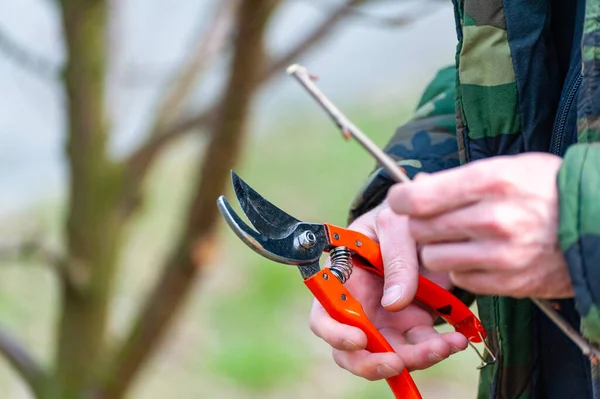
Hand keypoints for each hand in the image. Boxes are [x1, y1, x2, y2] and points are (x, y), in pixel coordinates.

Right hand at [309, 202, 467, 380]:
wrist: (431, 220)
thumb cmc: (401, 216)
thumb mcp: (396, 225)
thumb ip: (396, 259)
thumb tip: (394, 304)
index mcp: (342, 279)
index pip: (324, 315)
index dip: (335, 333)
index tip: (359, 340)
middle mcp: (358, 305)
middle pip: (351, 349)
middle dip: (372, 362)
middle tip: (398, 362)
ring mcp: (384, 319)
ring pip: (388, 356)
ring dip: (414, 359)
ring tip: (444, 345)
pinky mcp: (411, 326)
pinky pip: (420, 349)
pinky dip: (437, 350)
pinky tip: (456, 340)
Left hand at [387, 153, 573, 298]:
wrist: (597, 223)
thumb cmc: (546, 188)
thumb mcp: (506, 167)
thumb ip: (457, 180)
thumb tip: (413, 189)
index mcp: (490, 181)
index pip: (417, 199)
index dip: (401, 200)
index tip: (402, 200)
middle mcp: (492, 219)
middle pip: (420, 229)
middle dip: (419, 224)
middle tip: (432, 219)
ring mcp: (501, 254)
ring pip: (433, 257)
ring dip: (438, 249)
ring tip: (458, 238)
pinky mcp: (508, 282)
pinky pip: (460, 278)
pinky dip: (462, 268)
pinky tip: (479, 255)